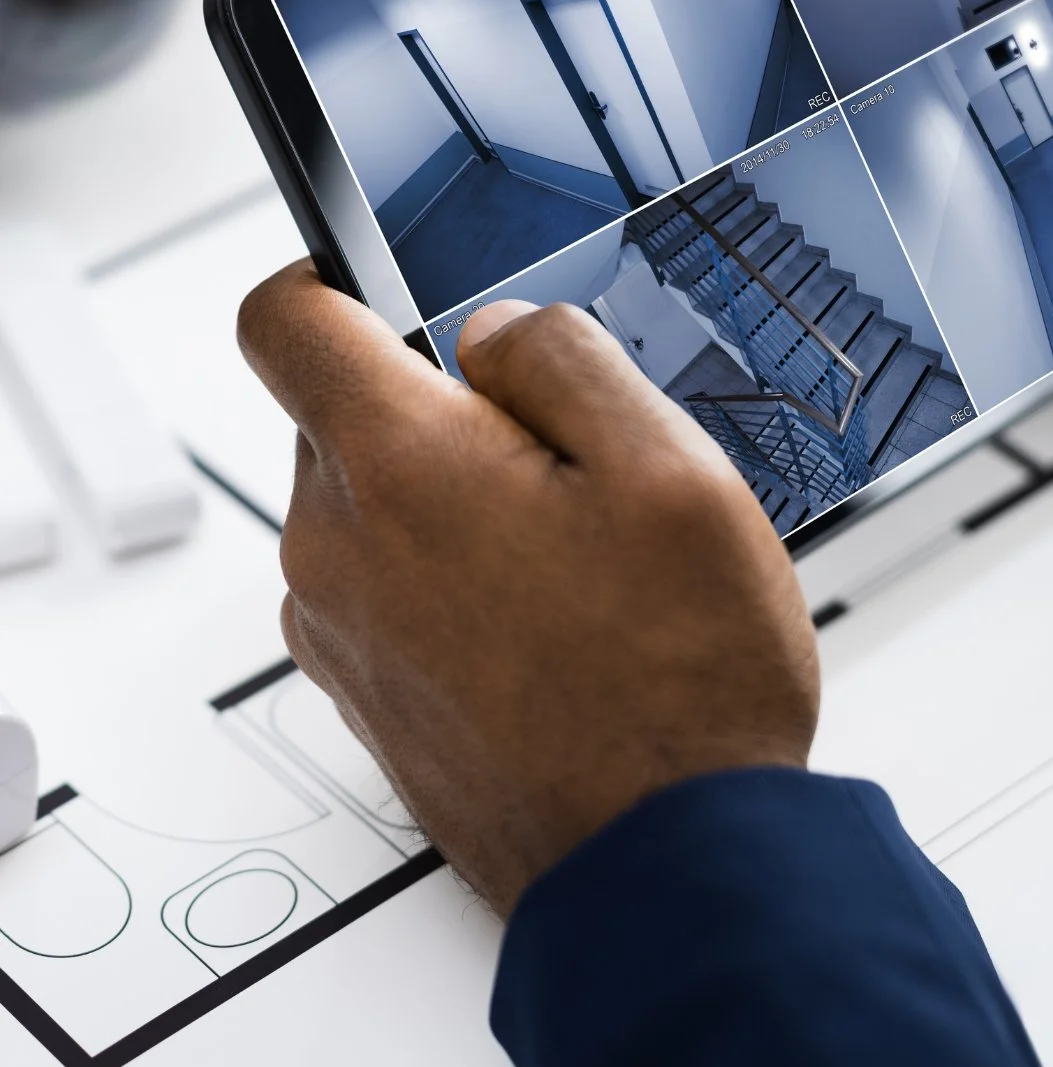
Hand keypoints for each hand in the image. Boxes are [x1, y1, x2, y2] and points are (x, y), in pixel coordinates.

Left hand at [237, 267, 819, 916]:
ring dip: (454, 497)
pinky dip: (449, 573)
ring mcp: (344, 634)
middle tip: (563, 457)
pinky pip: (385, 586)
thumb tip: (494, 330)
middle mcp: (339, 552)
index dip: (330, 275)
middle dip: (442, 405)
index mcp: (401, 469)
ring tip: (574, 553)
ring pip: (373, 504)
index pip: (282, 319)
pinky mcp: (369, 695)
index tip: (390, 288)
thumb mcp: (670, 470)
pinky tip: (553, 617)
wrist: (666, 868)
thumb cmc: (679, 683)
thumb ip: (566, 360)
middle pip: (344, 415)